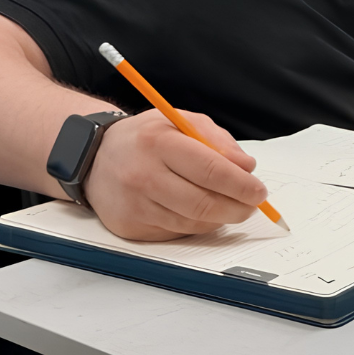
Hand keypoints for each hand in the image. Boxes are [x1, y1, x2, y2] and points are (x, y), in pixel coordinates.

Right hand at [82, 109, 268, 240]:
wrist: (94, 158)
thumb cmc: (145, 138)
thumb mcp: (181, 122)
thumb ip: (217, 141)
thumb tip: (247, 168)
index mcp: (158, 143)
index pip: (210, 170)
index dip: (241, 184)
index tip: (259, 190)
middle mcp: (143, 175)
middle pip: (203, 203)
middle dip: (237, 207)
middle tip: (252, 205)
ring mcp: (135, 204)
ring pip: (192, 222)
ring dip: (220, 218)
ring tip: (230, 206)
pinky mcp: (130, 227)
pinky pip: (175, 232)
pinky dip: (196, 225)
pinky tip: (200, 212)